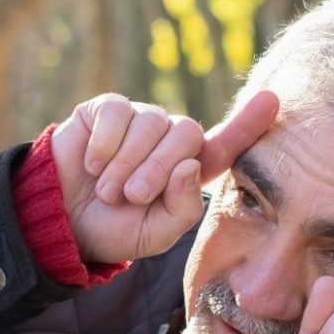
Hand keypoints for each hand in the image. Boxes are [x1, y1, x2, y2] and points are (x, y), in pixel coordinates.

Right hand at [50, 89, 277, 264]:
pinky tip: (93, 164)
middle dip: (158, 169)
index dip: (248, 123)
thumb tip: (190, 164)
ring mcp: (140, 121)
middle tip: (132, 197)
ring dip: (127, 163)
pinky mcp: (107, 109)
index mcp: (189, 170)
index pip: (226, 144)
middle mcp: (169, 140)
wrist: (62, 222)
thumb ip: (182, 207)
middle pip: (186, 134)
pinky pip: (118, 112)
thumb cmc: (114, 229)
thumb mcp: (155, 233)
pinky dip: (105, 144)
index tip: (271, 100)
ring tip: (108, 190)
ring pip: (151, 123)